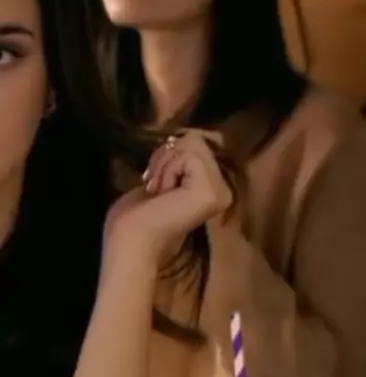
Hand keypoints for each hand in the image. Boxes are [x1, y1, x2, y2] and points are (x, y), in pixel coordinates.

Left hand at [105, 130, 232, 264]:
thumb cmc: (136, 217)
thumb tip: (193, 134)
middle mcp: (224, 190)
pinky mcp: (211, 191)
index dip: (170, 157)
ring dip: (166, 165)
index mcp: (213, 190)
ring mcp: (221, 192)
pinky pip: (188, 154)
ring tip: (161, 193)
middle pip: (196, 140)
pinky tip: (164, 194)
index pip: (197, 144)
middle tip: (158, 190)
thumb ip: (179, 158)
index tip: (157, 187)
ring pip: (192, 143)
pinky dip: (168, 169)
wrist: (130, 242)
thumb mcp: (162, 176)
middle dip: (167, 159)